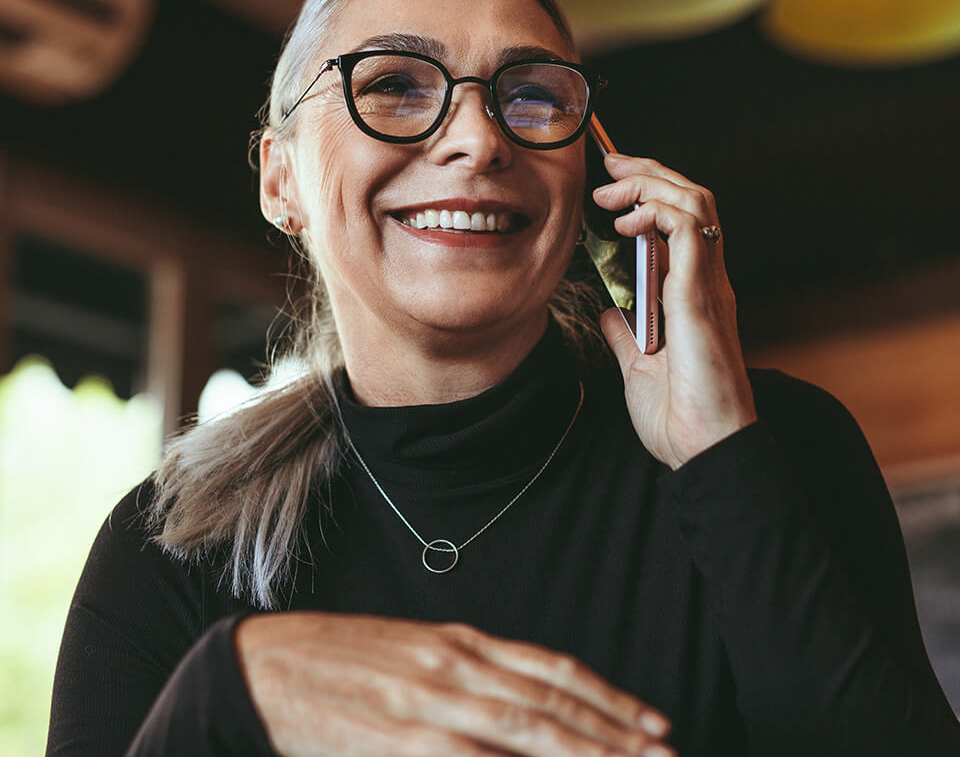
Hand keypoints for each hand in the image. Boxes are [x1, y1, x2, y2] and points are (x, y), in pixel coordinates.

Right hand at [236, 612, 674, 756]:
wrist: (267, 665)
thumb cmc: (345, 659)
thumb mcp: (415, 650)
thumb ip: (470, 672)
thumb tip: (530, 700)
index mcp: (459, 641)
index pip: (550, 670)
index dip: (606, 697)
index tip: (652, 722)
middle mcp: (453, 668)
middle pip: (550, 706)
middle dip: (614, 736)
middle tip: (666, 755)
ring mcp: (427, 707)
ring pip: (524, 736)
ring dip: (582, 756)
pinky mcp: (398, 742)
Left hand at [593, 154, 756, 469]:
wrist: (704, 449)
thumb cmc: (679, 414)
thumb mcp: (638, 363)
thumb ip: (626, 332)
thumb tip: (609, 308)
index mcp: (693, 292)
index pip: (681, 220)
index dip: (649, 190)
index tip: (610, 181)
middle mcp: (707, 280)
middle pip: (691, 198)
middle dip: (648, 171)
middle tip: (609, 165)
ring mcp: (708, 285)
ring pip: (695, 203)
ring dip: (649, 184)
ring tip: (610, 191)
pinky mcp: (701, 296)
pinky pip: (688, 231)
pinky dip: (656, 213)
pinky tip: (626, 222)